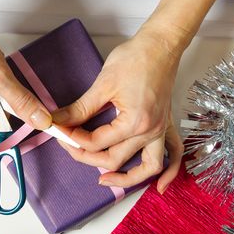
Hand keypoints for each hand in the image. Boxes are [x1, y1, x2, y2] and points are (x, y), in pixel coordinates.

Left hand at [53, 20, 185, 193]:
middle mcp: (151, 132)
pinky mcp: (165, 126)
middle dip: (87, 157)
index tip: (60, 131)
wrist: (160, 45)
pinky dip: (168, 173)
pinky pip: (173, 156)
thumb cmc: (135, 59)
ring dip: (127, 179)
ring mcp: (161, 130)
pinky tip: (160, 187)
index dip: (74, 139)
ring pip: (147, 168)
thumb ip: (80, 109)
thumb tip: (59, 121)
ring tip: (104, 181)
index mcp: (134, 123)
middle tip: (68, 147)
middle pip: (115, 159)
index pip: (97, 143)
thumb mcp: (102, 85)